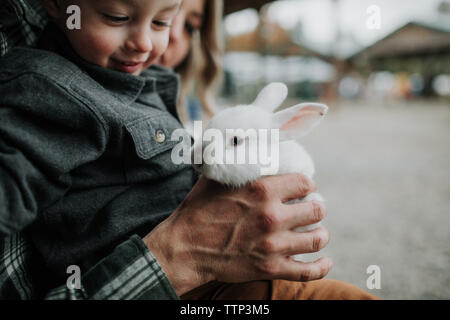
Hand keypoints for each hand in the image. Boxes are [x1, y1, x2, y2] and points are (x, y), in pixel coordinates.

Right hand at [143, 173, 331, 295]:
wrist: (184, 247)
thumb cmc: (198, 209)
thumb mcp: (216, 177)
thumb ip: (237, 162)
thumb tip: (246, 143)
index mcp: (262, 190)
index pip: (305, 183)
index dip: (307, 185)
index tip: (304, 189)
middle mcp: (272, 216)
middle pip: (317, 209)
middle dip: (316, 207)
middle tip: (309, 209)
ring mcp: (273, 245)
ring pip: (317, 238)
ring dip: (320, 234)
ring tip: (316, 232)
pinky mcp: (271, 268)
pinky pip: (308, 271)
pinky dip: (321, 266)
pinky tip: (325, 260)